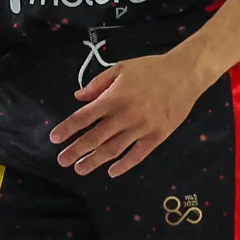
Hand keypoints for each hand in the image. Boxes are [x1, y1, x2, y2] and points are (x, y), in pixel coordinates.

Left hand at [49, 51, 203, 176]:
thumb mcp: (121, 68)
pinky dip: (124, 165)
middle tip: (62, 161)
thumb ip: (98, 84)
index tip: (54, 139)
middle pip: (95, 138)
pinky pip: (137, 155)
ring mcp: (142, 128)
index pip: (84, 117)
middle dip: (76, 150)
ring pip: (113, 150)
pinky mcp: (157, 136)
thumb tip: (78, 98)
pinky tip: (111, 171)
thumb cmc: (150, 69)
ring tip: (80, 169)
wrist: (184, 74)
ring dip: (95, 161)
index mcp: (114, 97)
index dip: (68, 129)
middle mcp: (125, 115)